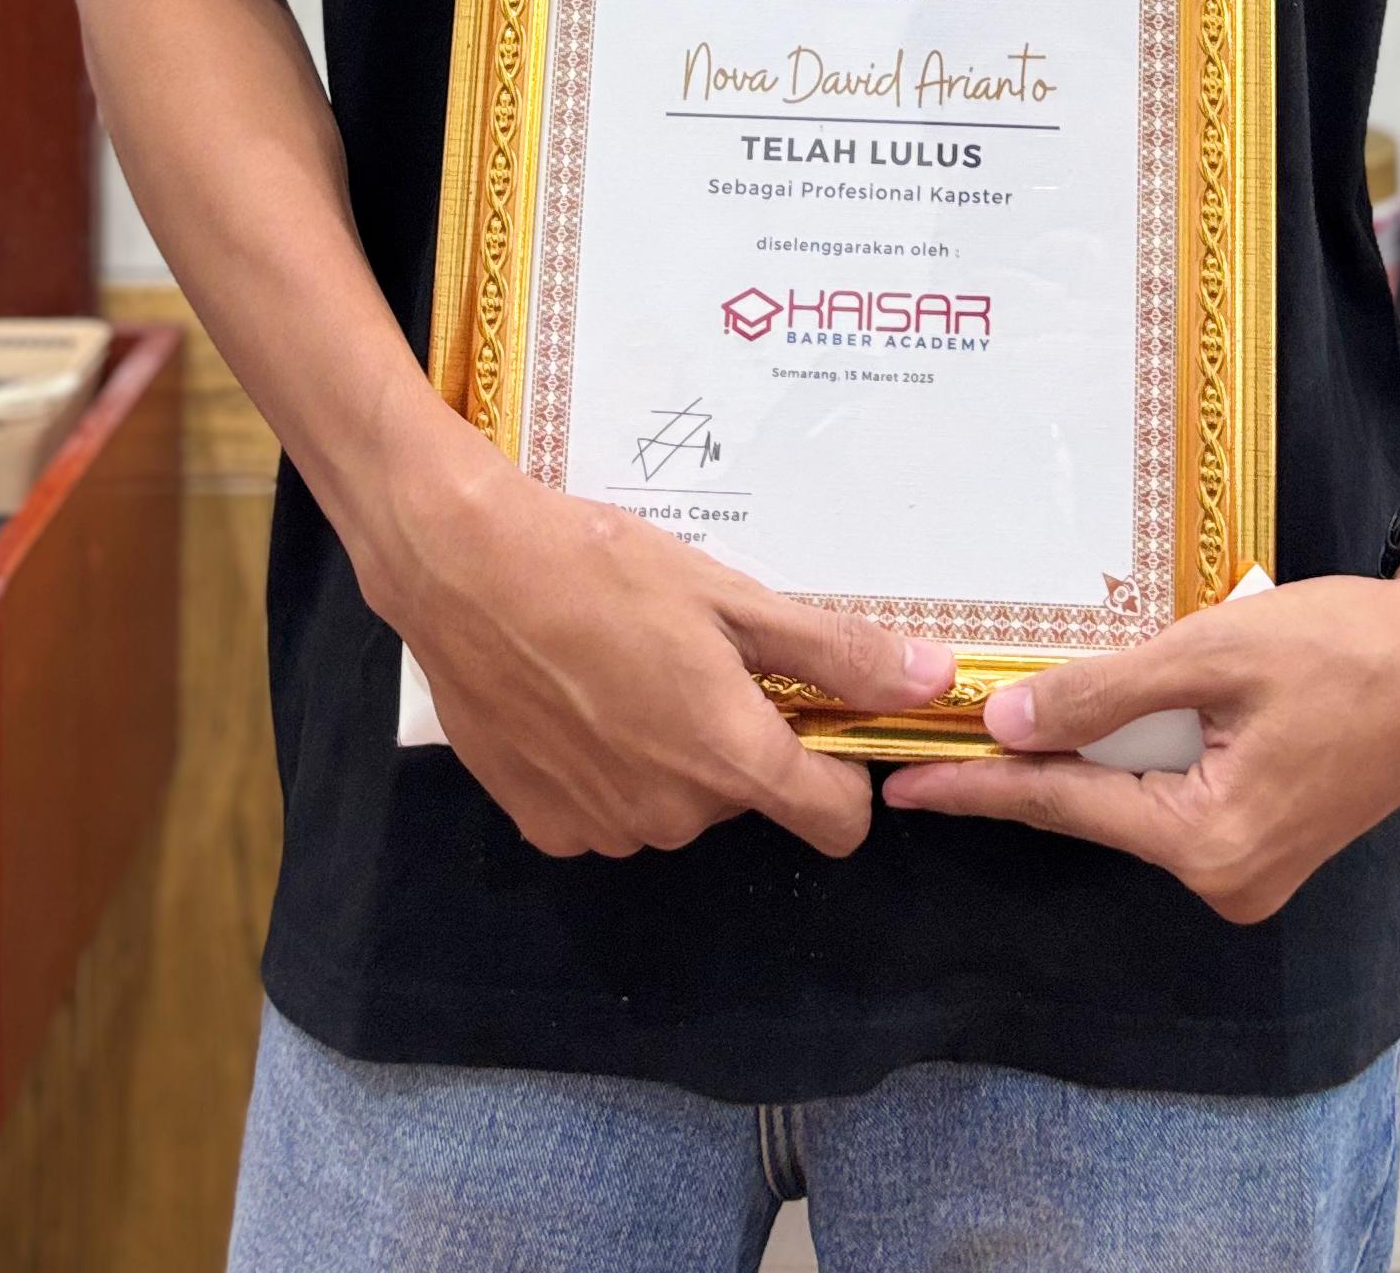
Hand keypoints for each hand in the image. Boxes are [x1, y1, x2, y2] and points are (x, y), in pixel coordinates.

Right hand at [367, 430, 955, 863]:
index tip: (813, 714)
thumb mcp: (731, 594)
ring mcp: (604, 830)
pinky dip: (608, 767)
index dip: (840, 769)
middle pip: (746, 795)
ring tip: (625, 665)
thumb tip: (935, 682)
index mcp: (731, 760)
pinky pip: (609, 810)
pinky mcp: (544, 828)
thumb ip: (835, 651)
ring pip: (677, 802)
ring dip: (670, 751)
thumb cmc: (604, 568)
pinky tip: (576, 699)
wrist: (464, 569)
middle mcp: (674, 817)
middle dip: (738, 737)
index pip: (836, 822)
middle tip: (692, 654)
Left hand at [880, 530, 1399, 922]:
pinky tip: (1097, 715)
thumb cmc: (1351, 648)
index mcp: (1213, 844)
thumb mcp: (1215, 654)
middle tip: (934, 739)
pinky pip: (1176, 793)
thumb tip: (1009, 724)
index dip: (977, 789)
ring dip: (1082, 754)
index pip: (1065, 808)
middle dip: (1020, 770)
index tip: (903, 787)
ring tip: (1006, 715)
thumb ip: (1106, 693)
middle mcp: (1228, 876)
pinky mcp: (1268, 836)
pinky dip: (1136, 753)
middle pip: (1095, 809)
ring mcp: (1252, 866)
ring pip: (1134, 799)